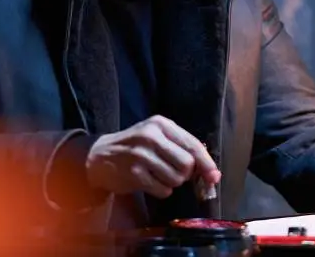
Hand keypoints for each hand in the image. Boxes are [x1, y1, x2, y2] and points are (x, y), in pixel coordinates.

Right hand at [85, 115, 220, 198]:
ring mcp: (141, 154)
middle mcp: (151, 136)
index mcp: (160, 124)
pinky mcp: (134, 173)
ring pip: (176, 179)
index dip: (207, 163)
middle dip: (185, 175)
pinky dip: (161, 191)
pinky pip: (163, 190)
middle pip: (187, 164)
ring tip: (158, 175)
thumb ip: (182, 148)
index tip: (214, 176)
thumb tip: (212, 174)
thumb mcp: (156, 137)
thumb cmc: (135, 146)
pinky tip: (150, 182)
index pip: (193, 144)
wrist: (100, 156)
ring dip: (172, 183)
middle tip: (173, 172)